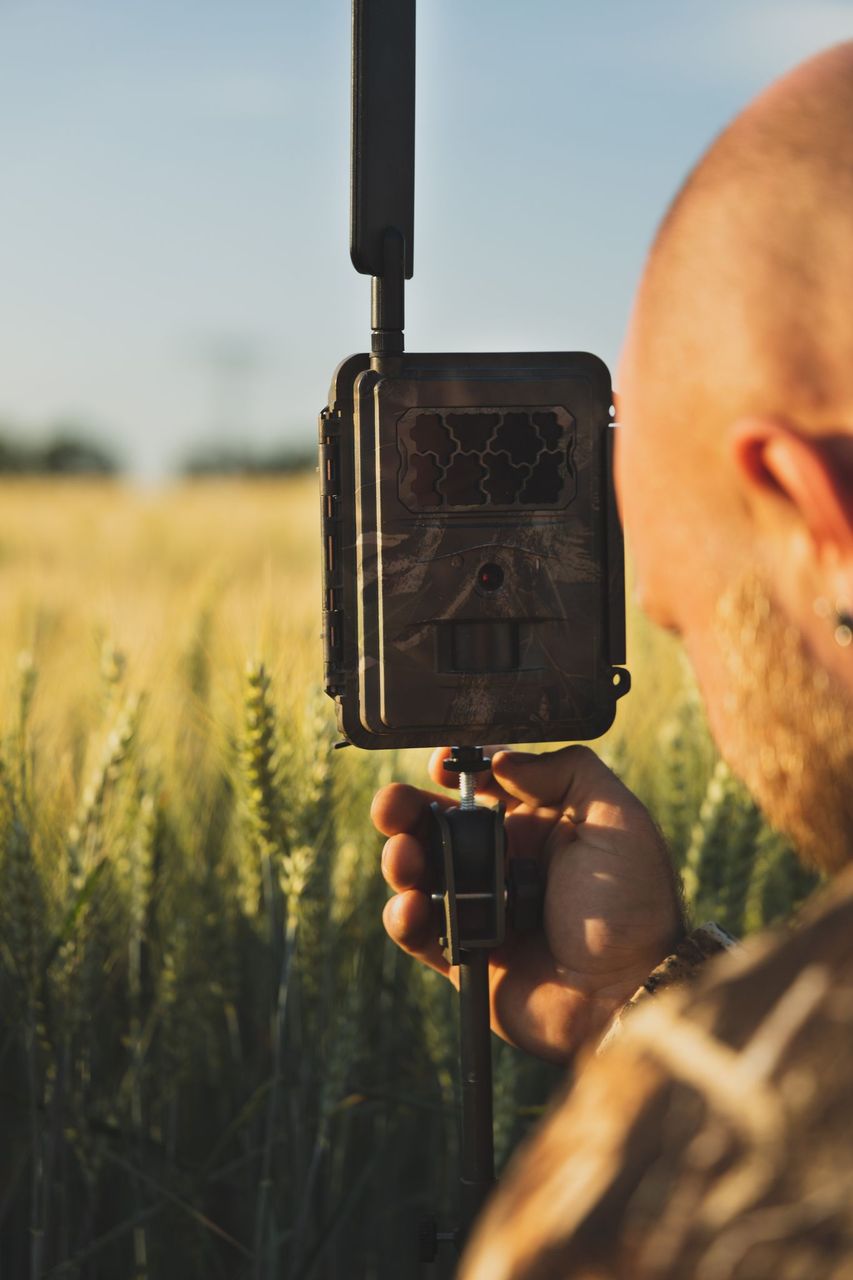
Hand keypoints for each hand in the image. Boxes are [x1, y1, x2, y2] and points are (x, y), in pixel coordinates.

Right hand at [372, 746, 683, 1063]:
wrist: (627, 996)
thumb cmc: (632, 910)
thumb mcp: (620, 821)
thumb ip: (570, 772)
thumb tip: (503, 760)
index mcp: (539, 826)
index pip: (483, 785)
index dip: (456, 769)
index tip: (440, 763)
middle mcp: (504, 862)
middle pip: (438, 824)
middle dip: (406, 808)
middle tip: (391, 806)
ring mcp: (481, 908)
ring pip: (419, 873)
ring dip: (400, 856)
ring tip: (404, 857)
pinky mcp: (464, 955)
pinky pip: (418, 931)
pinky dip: (403, 915)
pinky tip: (412, 905)